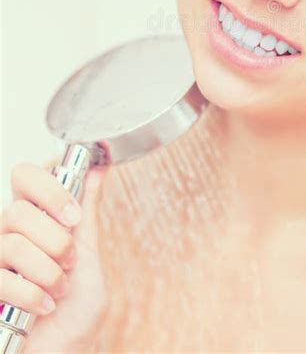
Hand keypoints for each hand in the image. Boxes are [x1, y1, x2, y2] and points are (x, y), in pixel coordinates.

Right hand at [0, 162, 107, 351]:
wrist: (67, 353)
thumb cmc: (75, 310)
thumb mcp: (89, 254)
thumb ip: (87, 212)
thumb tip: (99, 168)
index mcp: (34, 219)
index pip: (26, 175)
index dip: (49, 189)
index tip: (73, 215)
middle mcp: (8, 235)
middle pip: (19, 211)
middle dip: (56, 240)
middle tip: (70, 261)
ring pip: (13, 244)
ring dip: (48, 271)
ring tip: (59, 289)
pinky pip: (2, 279)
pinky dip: (32, 294)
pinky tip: (44, 306)